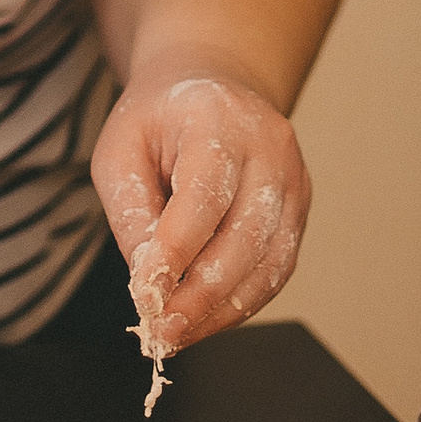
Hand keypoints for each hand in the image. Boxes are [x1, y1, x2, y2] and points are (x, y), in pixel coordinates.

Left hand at [89, 65, 309, 356]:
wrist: (211, 88)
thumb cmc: (159, 120)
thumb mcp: (120, 152)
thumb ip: (131, 214)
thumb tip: (145, 281)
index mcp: (219, 120)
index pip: (204, 197)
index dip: (176, 254)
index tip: (145, 296)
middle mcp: (270, 148)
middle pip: (245, 237)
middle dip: (199, 295)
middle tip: (159, 330)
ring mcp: (294, 179)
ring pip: (268, 263)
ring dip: (220, 309)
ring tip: (176, 333)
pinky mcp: (300, 210)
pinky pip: (277, 270)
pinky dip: (240, 302)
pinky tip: (205, 318)